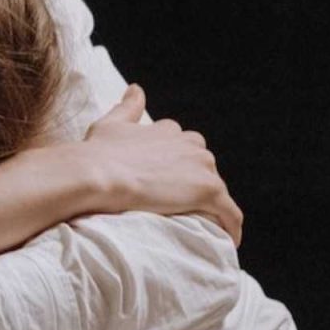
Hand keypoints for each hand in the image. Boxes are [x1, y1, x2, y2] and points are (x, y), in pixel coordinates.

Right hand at [82, 84, 243, 244]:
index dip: (175, 165)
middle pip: (202, 166)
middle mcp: (191, 144)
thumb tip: (136, 88)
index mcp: (169, 130)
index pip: (182, 145)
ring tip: (198, 227)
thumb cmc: (98, 153)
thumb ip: (127, 106)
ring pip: (216, 189)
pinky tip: (229, 240)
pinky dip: (231, 227)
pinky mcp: (209, 191)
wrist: (98, 174)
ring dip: (210, 205)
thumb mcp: (111, 123)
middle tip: (177, 206)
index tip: (167, 182)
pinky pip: (230, 213)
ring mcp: (202, 167)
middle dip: (193, 182)